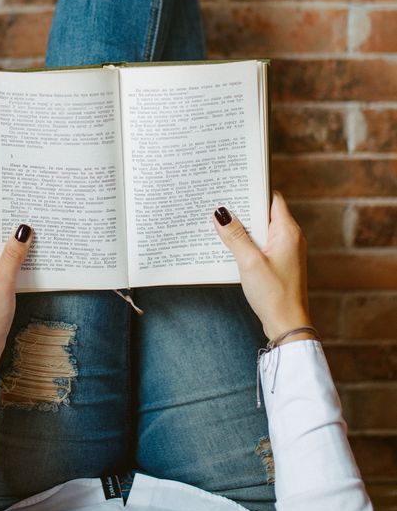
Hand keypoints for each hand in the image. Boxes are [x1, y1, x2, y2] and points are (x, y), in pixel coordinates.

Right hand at [212, 192, 313, 342]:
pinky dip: (247, 243)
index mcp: (288, 231)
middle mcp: (291, 238)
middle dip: (244, 209)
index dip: (254, 189)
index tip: (234, 184)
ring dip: (243, 228)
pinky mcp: (280, 264)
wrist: (288, 326)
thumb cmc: (273, 295)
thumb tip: (220, 213)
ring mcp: (286, 251)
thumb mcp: (249, 262)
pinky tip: (231, 247)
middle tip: (220, 202)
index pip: (272, 198)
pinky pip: (261, 245)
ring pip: (262, 230)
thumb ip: (235, 236)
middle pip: (265, 213)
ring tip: (220, 222)